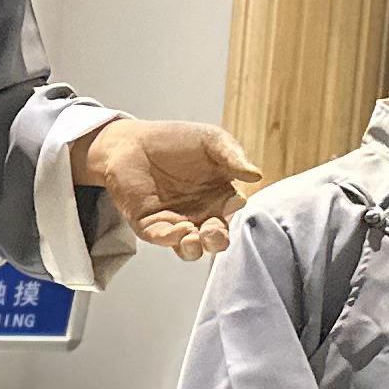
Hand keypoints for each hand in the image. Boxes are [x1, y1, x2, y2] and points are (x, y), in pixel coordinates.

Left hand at [80, 116, 264, 257]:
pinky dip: (170, 238)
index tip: (231, 199)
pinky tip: (176, 229)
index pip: (233, 211)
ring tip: (192, 237)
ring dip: (194, 248)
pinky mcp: (149, 224)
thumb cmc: (176, 140)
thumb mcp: (211, 141)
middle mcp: (200, 213)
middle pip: (215, 238)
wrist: (132, 141)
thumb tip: (256, 175)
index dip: (234, 209)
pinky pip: (162, 238)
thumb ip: (232, 155)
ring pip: (190, 248)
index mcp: (219, 195)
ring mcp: (175, 221)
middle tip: (212, 232)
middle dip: (217, 241)